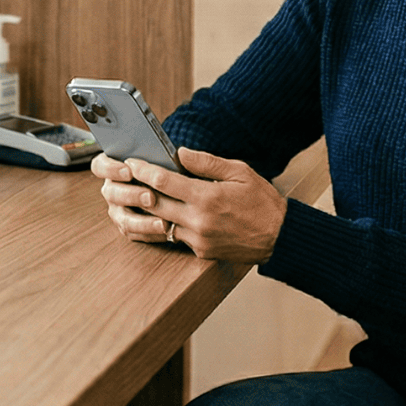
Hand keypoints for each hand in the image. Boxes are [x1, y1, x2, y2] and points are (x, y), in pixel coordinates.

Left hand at [95, 147, 288, 262]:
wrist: (280, 238)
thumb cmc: (262, 201)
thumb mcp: (240, 172)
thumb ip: (207, 163)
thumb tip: (180, 153)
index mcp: (207, 197)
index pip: (163, 181)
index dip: (143, 170)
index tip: (132, 162)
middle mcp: (198, 221)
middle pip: (154, 203)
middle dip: (137, 188)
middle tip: (125, 176)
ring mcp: (198, 239)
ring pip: (160, 223)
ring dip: (147, 209)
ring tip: (137, 194)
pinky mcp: (200, 252)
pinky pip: (174, 237)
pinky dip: (165, 224)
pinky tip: (159, 213)